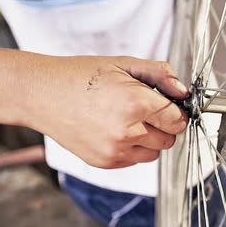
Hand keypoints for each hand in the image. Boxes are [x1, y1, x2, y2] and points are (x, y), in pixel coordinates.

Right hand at [29, 56, 188, 168]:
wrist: (41, 94)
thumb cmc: (81, 76)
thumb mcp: (124, 64)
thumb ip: (161, 75)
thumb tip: (184, 91)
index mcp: (136, 104)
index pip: (178, 120)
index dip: (177, 111)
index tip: (169, 104)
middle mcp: (128, 132)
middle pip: (170, 139)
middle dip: (164, 125)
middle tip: (145, 109)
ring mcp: (116, 151)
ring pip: (155, 153)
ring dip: (151, 139)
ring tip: (128, 119)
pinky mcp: (106, 162)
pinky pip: (135, 160)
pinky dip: (133, 148)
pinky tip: (114, 129)